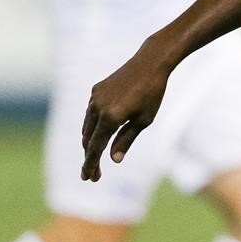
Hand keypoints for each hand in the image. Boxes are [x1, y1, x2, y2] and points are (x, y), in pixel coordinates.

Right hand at [79, 51, 171, 180]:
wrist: (149, 63)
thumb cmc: (152, 94)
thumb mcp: (143, 121)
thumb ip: (126, 140)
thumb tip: (113, 159)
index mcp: (110, 117)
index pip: (95, 147)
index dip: (90, 164)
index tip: (88, 178)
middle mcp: (98, 107)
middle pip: (88, 140)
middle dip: (91, 158)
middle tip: (95, 174)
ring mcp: (94, 98)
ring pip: (87, 127)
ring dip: (90, 143)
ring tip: (96, 157)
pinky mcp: (95, 90)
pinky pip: (90, 113)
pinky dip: (92, 127)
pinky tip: (99, 134)